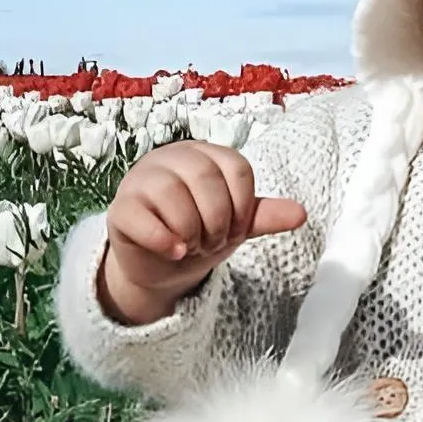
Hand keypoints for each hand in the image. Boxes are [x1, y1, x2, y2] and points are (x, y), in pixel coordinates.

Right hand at [97, 141, 306, 324]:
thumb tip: (301, 214)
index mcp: (203, 155)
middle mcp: (170, 158)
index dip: (242, 206)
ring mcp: (141, 180)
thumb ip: (263, 216)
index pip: (236, 167)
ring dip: (191, 232)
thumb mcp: (235, 224)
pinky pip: (141, 216)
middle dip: (217, 221)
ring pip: (172, 195)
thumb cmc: (199, 232)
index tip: (236, 230)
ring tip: (191, 246)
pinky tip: (175, 252)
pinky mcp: (121, 209)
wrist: (160, 266)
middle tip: (211, 242)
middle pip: (205, 178)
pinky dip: (164, 240)